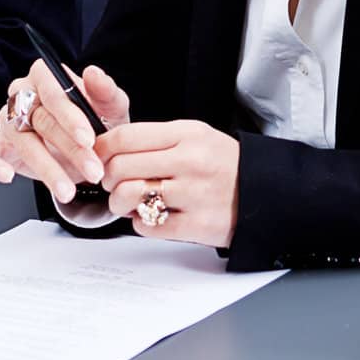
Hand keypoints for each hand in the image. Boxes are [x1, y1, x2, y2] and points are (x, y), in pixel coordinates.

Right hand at [0, 62, 130, 202]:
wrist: (90, 151)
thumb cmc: (98, 122)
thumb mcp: (111, 108)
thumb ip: (106, 91)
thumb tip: (93, 72)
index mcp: (46, 77)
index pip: (53, 91)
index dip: (70, 116)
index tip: (89, 138)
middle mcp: (22, 95)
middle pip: (41, 119)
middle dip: (70, 149)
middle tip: (92, 170)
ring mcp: (7, 121)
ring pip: (22, 142)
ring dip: (46, 168)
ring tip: (68, 190)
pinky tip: (7, 176)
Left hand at [94, 119, 239, 247]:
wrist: (263, 192)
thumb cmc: (223, 164)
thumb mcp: (195, 136)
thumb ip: (155, 140)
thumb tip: (109, 148)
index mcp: (186, 134)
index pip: (125, 136)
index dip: (101, 148)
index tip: (96, 156)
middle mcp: (189, 161)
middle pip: (121, 166)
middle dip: (107, 177)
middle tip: (112, 182)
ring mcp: (193, 194)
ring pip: (129, 195)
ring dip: (119, 202)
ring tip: (127, 201)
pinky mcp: (196, 224)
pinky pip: (147, 225)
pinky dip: (141, 222)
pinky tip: (151, 215)